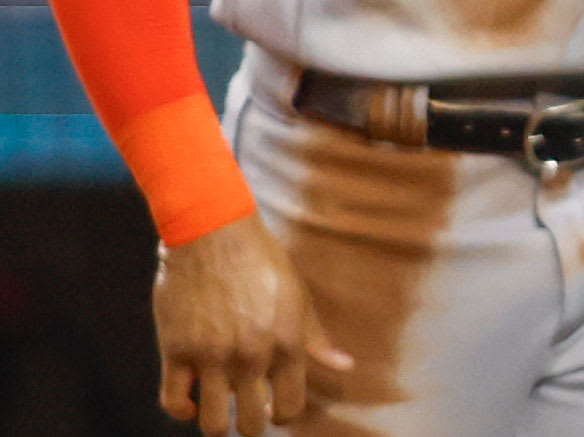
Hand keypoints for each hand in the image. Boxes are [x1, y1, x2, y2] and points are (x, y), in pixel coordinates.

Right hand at [154, 211, 350, 435]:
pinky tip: (191, 404)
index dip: (283, 416)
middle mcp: (250, 356)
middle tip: (247, 414)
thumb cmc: (262, 261)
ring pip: (213, 423)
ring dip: (217, 425)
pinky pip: (173, 401)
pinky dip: (182, 411)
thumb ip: (316, 338)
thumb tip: (344, 366)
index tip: (274, 410)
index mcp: (286, 344)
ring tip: (219, 413)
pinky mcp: (176, 350)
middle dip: (251, 425)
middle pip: (250, 423)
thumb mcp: (297, 297)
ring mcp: (211, 356)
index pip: (290, 407)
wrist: (213, 232)